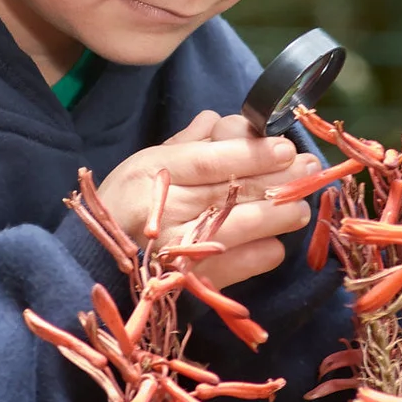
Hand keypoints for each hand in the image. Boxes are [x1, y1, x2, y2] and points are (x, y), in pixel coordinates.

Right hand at [92, 110, 319, 287]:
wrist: (90, 262)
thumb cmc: (124, 205)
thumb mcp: (146, 162)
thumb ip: (188, 142)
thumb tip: (223, 120)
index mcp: (153, 172)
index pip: (212, 159)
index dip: (253, 152)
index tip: (285, 146)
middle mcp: (166, 209)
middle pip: (235, 190)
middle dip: (282, 178)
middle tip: (310, 170)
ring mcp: (180, 248)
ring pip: (246, 226)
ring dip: (281, 215)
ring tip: (298, 207)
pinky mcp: (194, 281)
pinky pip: (244, 264)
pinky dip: (265, 251)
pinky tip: (272, 241)